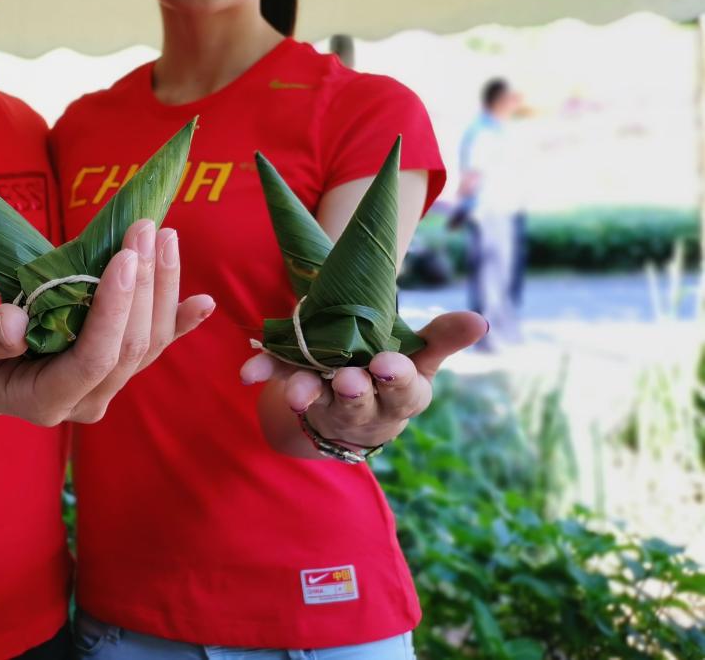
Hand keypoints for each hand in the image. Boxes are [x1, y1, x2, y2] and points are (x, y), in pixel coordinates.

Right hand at [0, 219, 214, 426]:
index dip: (114, 308)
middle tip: (144, 227)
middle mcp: (88, 401)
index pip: (94, 357)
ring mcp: (107, 389)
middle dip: (143, 285)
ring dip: (163, 288)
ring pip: (150, 343)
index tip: (123, 256)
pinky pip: (156, 346)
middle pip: (131, 347)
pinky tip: (205, 302)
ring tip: (166, 237)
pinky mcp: (118, 371)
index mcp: (48, 399)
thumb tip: (11, 322)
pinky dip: (181, 321)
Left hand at [241, 311, 486, 452]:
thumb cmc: (394, 375)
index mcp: (401, 393)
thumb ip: (443, 338)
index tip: (389, 365)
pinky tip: (249, 372)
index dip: (396, 378)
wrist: (350, 407)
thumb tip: (480, 321)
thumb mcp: (421, 358)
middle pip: (359, 401)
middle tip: (349, 379)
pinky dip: (265, 372)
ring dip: (307, 392)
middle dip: (354, 390)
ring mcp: (327, 401)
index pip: (404, 390)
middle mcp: (364, 405)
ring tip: (297, 391)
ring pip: (318, 399)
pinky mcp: (296, 388)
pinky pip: (279, 380)